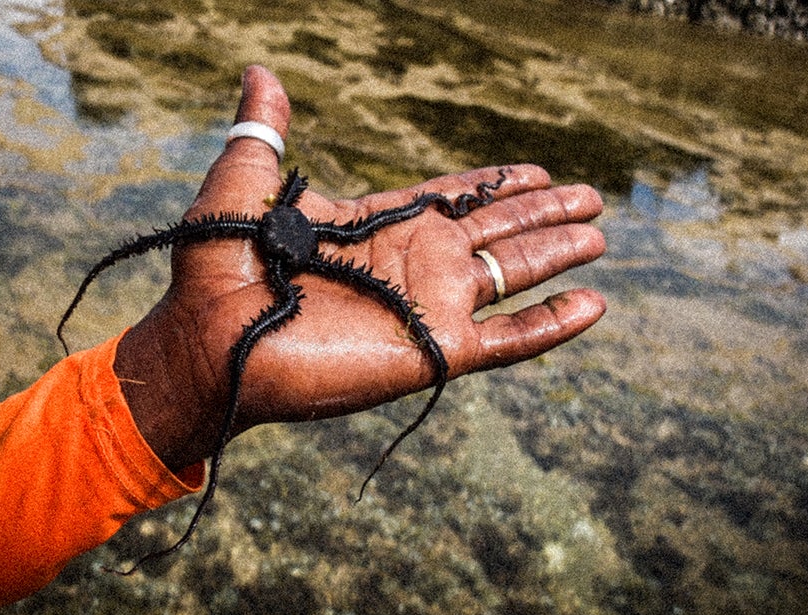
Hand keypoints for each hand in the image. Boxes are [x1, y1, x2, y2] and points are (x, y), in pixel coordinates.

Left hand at [113, 66, 605, 470]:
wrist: (210, 341)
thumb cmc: (217, 268)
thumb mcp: (242, 183)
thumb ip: (263, 132)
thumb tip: (259, 71)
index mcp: (378, 225)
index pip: (452, 199)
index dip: (495, 185)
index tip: (535, 169)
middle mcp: (412, 263)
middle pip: (495, 231)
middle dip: (542, 212)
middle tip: (590, 197)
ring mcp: (427, 305)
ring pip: (511, 274)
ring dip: (555, 253)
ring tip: (597, 236)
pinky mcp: (434, 348)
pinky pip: (510, 337)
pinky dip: (552, 323)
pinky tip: (592, 305)